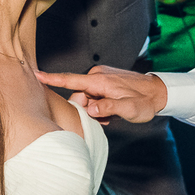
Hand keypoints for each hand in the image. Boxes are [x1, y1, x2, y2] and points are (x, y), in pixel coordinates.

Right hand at [35, 66, 167, 122]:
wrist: (159, 92)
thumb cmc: (145, 101)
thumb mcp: (129, 109)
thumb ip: (109, 108)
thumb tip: (90, 109)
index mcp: (100, 80)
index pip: (71, 80)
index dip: (52, 79)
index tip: (35, 75)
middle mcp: (97, 76)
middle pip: (79, 95)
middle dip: (86, 109)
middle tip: (105, 119)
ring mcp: (101, 78)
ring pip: (86, 98)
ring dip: (94, 109)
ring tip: (111, 116)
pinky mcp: (105, 82)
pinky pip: (94, 96)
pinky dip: (99, 106)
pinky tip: (111, 112)